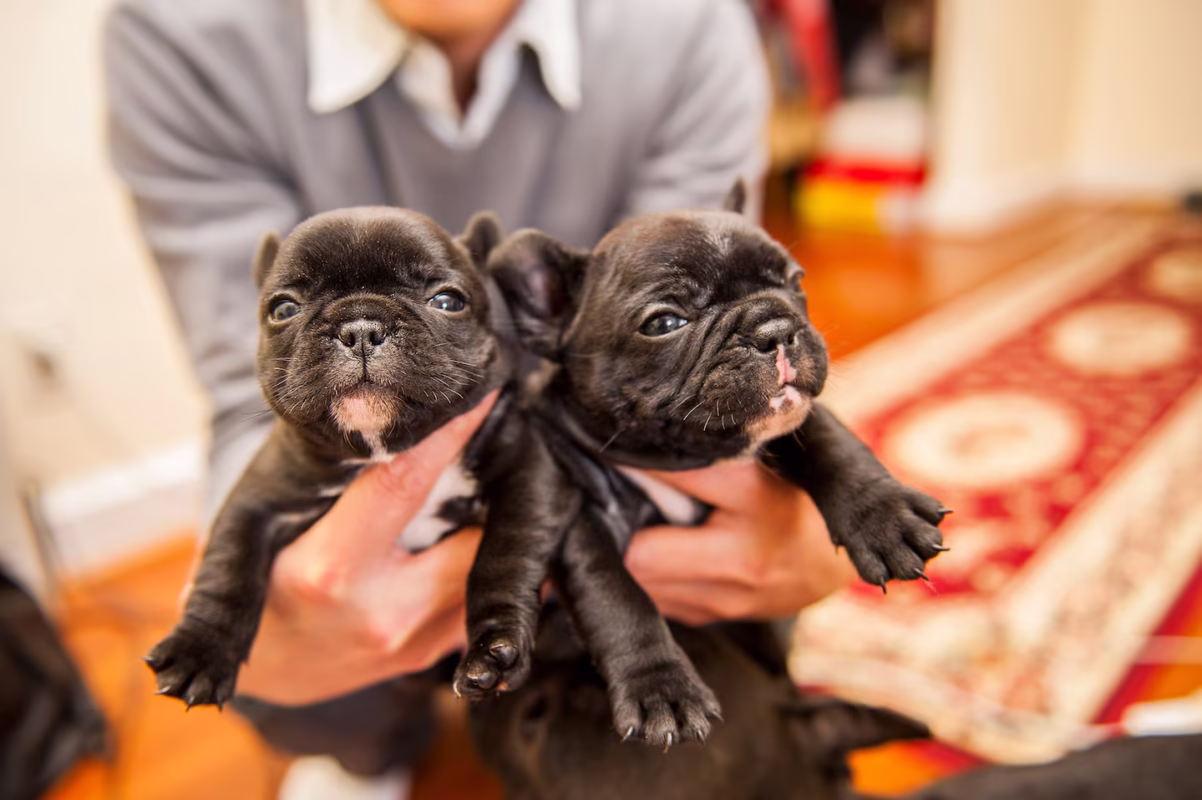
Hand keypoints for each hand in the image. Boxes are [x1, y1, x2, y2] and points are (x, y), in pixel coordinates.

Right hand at [233, 393, 496, 705]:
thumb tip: (402, 417)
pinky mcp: (427, 657)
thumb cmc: (265, 577)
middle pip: (472, 537)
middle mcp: (380, 612)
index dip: (448, 437)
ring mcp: (410, 643)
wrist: (259, 667)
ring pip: (484, 573)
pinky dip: (480, 569)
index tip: (483, 395)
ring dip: (492, 533)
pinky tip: (477, 541)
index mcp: (332, 568)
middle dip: (492, 493)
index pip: (404, 483)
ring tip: (491, 495)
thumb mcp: (276, 523)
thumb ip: (341, 479)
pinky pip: (476, 603)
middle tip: (503, 452)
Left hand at [625, 460, 855, 625]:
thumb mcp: (762, 463)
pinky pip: (655, 599)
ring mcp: (728, 597)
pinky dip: (642, 576)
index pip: (675, 474)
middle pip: (641, 552)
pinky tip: (649, 553)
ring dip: (624, 555)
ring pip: (642, 582)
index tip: (610, 447)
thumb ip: (711, 452)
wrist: (831, 563)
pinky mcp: (713, 617)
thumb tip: (640, 442)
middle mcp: (741, 556)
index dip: (635, 461)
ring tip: (622, 525)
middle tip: (602, 499)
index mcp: (755, 497)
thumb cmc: (791, 497)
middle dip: (617, 526)